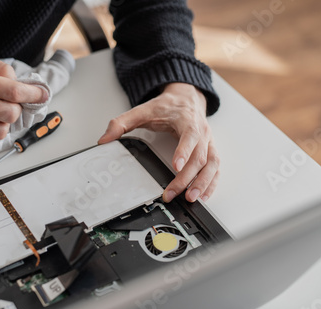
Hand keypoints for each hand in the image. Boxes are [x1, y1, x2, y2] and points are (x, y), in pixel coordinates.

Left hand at [98, 82, 219, 202]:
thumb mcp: (143, 110)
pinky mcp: (211, 150)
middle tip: (175, 193)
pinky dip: (211, 183)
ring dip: (203, 183)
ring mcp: (208, 142)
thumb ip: (122, 123)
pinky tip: (204, 196)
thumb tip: (105, 138)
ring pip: (212, 164)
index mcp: (187, 120)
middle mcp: (201, 132)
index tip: (176, 166)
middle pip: (200, 156)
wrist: (186, 98)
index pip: (189, 136)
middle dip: (188, 177)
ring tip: (192, 198)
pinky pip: (216, 169)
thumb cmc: (167, 106)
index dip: (184, 151)